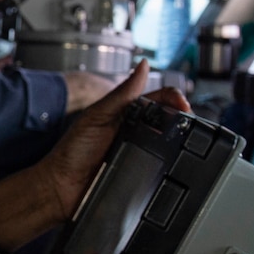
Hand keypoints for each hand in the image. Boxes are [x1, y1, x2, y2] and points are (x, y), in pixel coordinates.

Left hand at [35, 62, 190, 223]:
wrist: (61, 187)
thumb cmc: (73, 151)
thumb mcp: (97, 117)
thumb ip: (121, 94)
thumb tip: (144, 66)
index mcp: (126, 112)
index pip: (158, 98)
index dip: (175, 99)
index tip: (185, 106)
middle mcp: (136, 131)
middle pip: (168, 120)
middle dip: (184, 120)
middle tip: (192, 126)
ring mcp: (140, 153)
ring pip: (169, 144)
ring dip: (181, 143)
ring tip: (189, 143)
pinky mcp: (141, 175)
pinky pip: (161, 168)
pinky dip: (171, 166)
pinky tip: (177, 165)